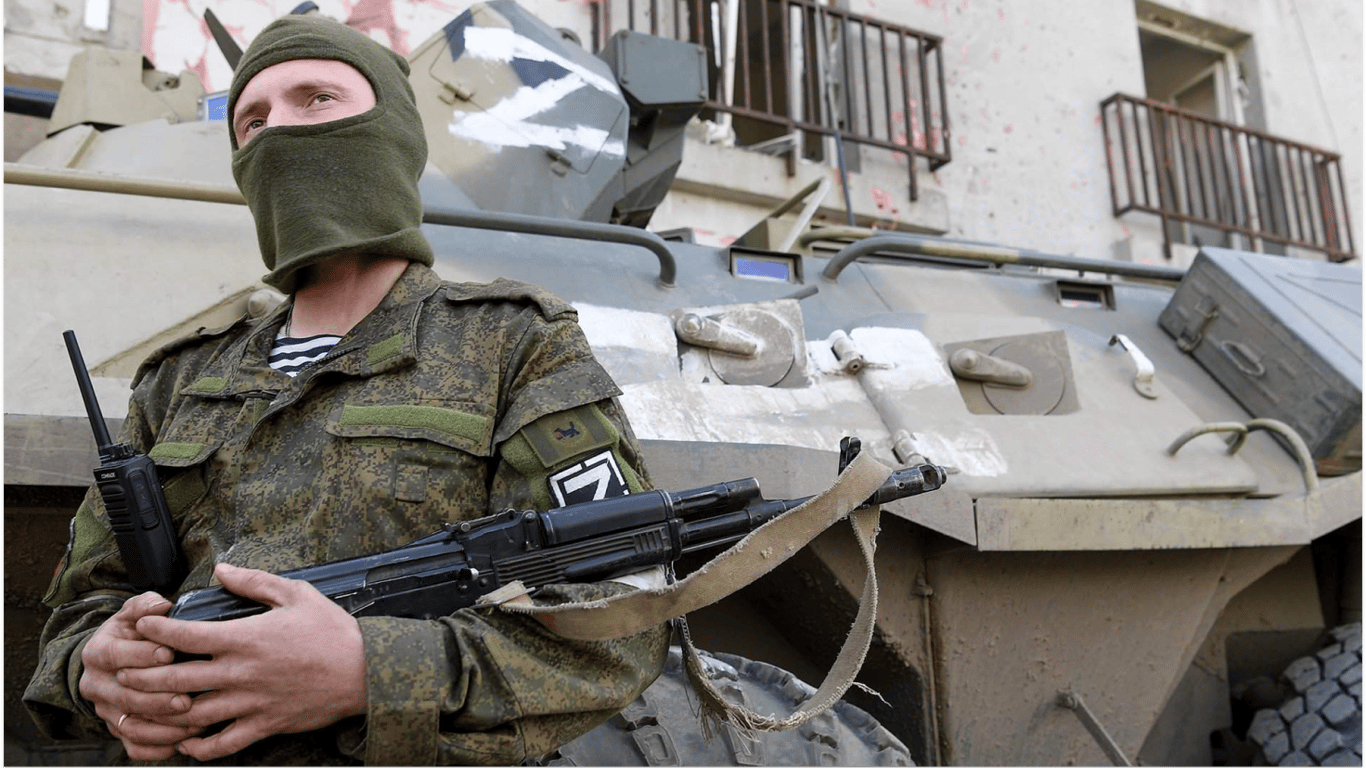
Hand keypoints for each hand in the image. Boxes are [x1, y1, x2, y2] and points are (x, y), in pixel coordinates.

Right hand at [78, 592, 199, 761]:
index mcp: (98, 652)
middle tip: (186, 699)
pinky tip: (183, 742)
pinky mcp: (117, 730)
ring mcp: (106, 711)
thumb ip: (145, 605)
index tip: (168, 653)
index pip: (115, 656)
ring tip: (194, 723)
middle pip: (125, 697)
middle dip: (158, 699)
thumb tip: (161, 605)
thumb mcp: (134, 613)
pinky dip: (158, 748)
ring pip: (131, 727)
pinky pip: (135, 747)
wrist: (114, 660)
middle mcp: (96, 685)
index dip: (141, 655)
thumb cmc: (133, 632)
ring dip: (163, 729)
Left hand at [123, 563, 367, 760]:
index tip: (141, 625)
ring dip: (161, 712)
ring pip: (191, 714)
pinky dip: (198, 748)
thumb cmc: (332, 632)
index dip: (156, 628)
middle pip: (176, 678)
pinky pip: (222, 744)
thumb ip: (255, 582)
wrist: (364, 671)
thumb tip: (221, 570)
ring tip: (141, 708)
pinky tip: (184, 743)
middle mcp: (241, 672)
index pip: (186, 634)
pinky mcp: (264, 725)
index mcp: (246, 637)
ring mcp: (250, 702)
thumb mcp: (297, 594)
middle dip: (143, 674)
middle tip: (124, 669)